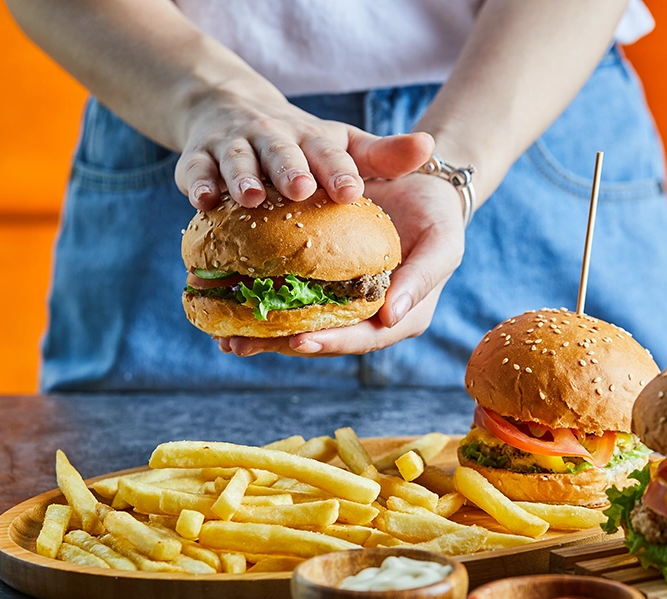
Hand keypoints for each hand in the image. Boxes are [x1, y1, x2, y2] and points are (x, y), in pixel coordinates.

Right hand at [174, 87, 433, 208]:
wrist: (229, 107)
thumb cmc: (300, 142)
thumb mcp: (343, 143)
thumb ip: (383, 154)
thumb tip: (430, 147)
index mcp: (310, 139)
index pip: (329, 153)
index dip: (340, 171)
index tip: (351, 192)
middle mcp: (272, 138)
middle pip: (281, 152)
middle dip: (290, 170)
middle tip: (301, 190)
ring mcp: (233, 146)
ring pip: (236, 160)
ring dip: (242, 178)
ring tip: (251, 197)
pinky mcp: (198, 159)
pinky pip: (195, 171)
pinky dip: (198, 185)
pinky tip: (204, 203)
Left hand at [221, 172, 465, 356]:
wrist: (423, 185)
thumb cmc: (437, 214)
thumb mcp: (443, 241)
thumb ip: (422, 277)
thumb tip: (391, 317)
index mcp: (402, 317)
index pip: (364, 338)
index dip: (332, 343)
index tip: (299, 341)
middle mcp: (371, 318)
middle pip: (324, 340)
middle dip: (280, 345)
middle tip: (240, 345)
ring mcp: (346, 304)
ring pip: (303, 327)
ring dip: (263, 334)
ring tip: (223, 337)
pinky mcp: (325, 286)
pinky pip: (293, 301)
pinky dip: (262, 303)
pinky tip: (226, 307)